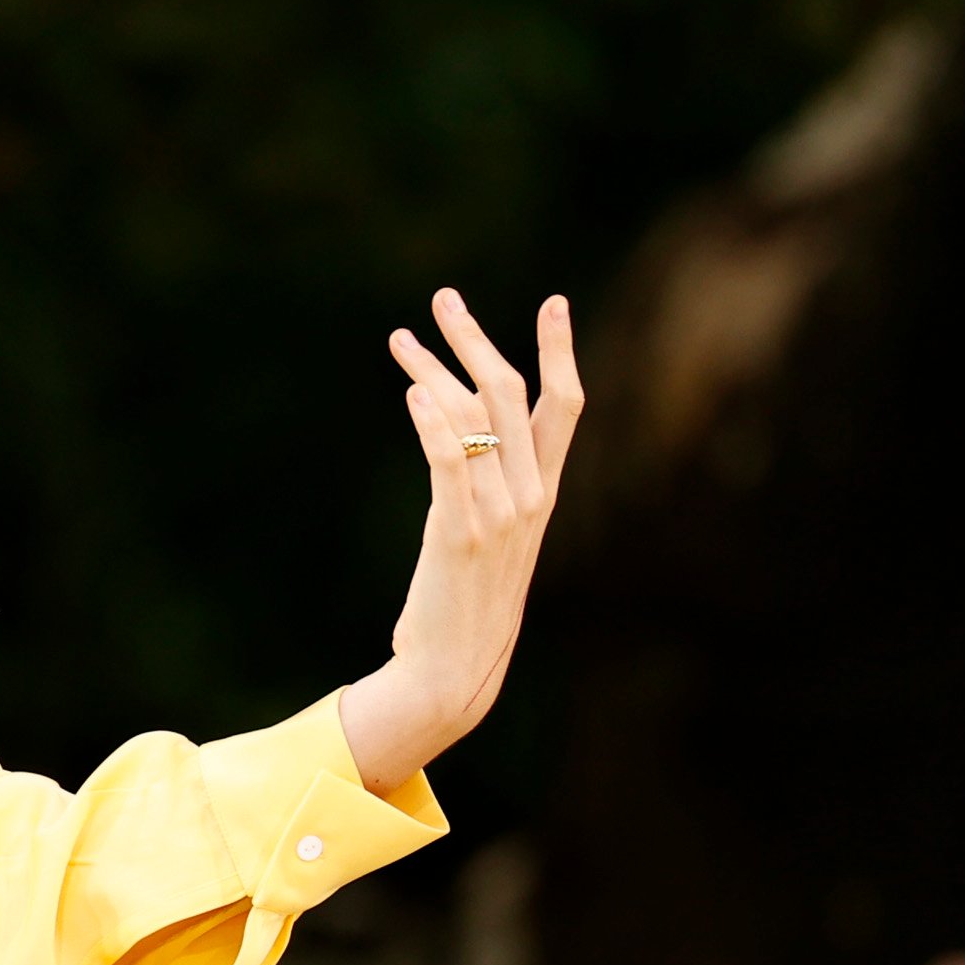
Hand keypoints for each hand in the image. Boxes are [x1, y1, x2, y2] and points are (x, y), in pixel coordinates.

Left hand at [338, 289, 584, 789]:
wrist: (456, 666)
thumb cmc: (466, 601)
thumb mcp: (489, 535)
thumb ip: (488, 486)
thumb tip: (463, 433)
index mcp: (545, 492)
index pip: (565, 406)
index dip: (560, 350)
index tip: (553, 301)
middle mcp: (531, 496)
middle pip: (511, 395)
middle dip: (476, 340)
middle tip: (443, 298)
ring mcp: (499, 514)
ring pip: (473, 420)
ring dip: (434, 369)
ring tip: (400, 339)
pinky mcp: (460, 533)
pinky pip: (451, 463)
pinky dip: (434, 423)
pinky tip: (413, 391)